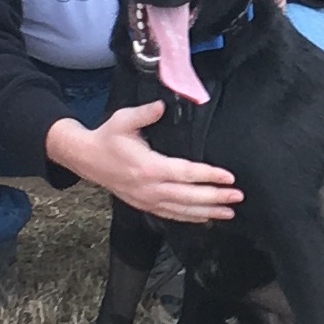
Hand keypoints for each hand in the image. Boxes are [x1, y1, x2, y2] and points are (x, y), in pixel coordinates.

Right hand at [45, 101, 242, 222]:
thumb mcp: (124, 119)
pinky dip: (190, 218)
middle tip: (237, 196)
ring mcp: (147, 200)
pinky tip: (205, 218)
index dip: (209, 176)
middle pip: (189, 197)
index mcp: (148, 167)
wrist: (86, 158)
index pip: (185, 173)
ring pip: (182, 210)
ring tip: (229, 212)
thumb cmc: (107, 138)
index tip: (228, 177)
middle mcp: (149, 188)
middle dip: (215, 197)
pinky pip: (171, 215)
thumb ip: (146, 113)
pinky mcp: (144, 205)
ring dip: (208, 212)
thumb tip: (162, 105)